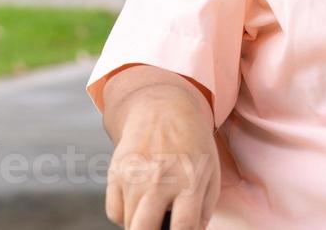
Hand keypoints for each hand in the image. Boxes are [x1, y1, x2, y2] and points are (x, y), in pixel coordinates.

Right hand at [106, 84, 220, 229]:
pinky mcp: (115, 172)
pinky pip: (114, 212)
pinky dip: (125, 214)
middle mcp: (159, 180)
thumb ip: (203, 210)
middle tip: (161, 227)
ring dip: (142, 225)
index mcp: (188, 181)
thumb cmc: (192, 145)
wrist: (163, 108)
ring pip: (129, 224)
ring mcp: (133, 176)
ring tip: (155, 212)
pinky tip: (139, 202)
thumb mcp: (210, 174)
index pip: (183, 227)